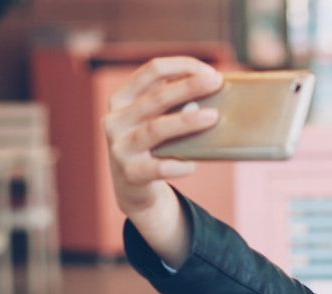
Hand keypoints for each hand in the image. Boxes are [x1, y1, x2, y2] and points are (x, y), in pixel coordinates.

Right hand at [102, 57, 222, 262]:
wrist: (133, 189)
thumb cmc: (152, 145)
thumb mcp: (154, 118)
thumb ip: (173, 102)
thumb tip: (213, 84)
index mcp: (122, 99)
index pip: (152, 70)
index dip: (182, 66)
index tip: (210, 72)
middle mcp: (115, 120)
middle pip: (156, 97)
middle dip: (188, 87)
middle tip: (216, 82)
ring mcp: (120, 148)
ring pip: (156, 129)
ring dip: (186, 121)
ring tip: (213, 116)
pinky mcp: (130, 174)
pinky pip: (159, 167)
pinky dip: (179, 164)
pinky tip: (194, 163)